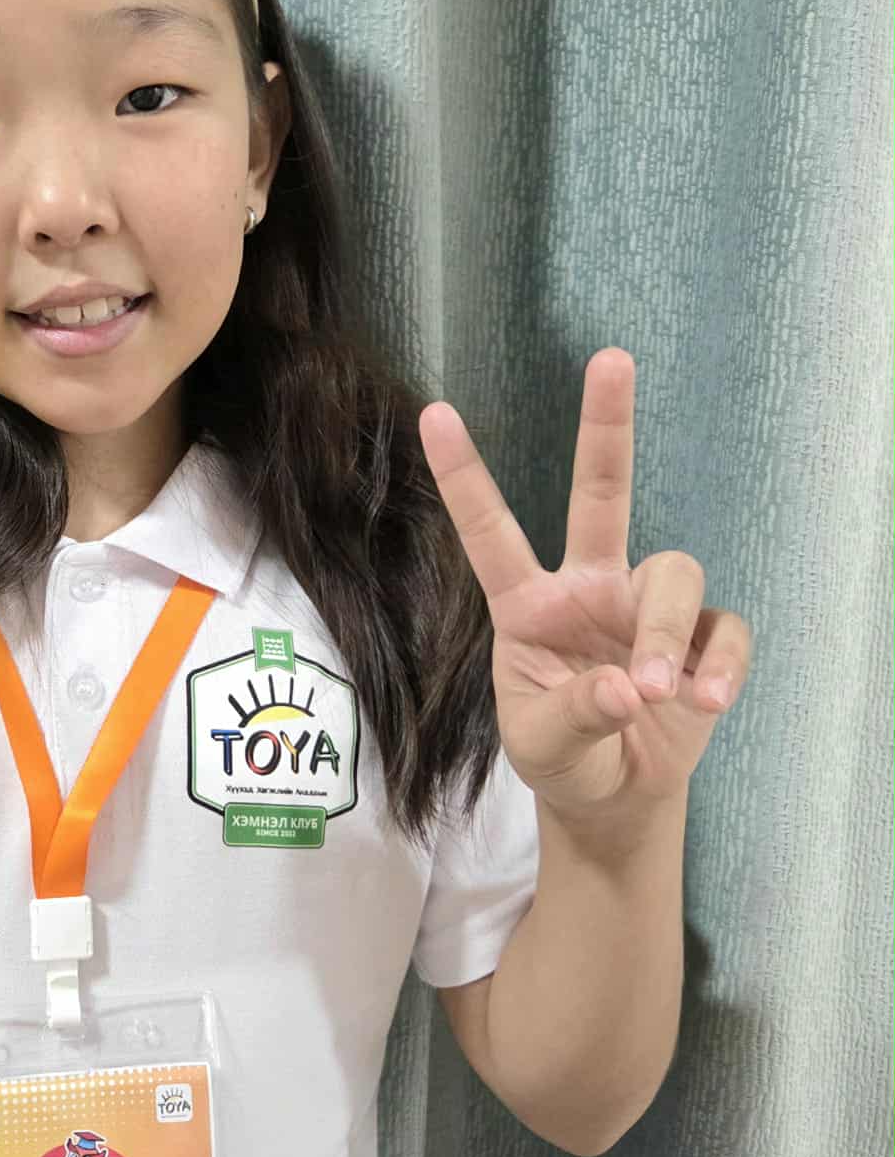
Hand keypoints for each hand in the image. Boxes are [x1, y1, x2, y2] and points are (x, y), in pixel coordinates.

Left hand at [418, 347, 751, 830]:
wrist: (614, 798)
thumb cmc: (563, 757)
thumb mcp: (543, 746)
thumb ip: (575, 717)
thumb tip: (629, 688)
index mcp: (527, 605)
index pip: (490, 531)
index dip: (464, 475)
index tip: (433, 413)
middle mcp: (588, 587)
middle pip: (602, 492)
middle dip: (605, 424)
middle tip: (610, 358)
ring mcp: (645, 607)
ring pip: (672, 574)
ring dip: (665, 633)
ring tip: (654, 692)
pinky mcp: (701, 638)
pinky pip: (722, 629)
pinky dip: (719, 664)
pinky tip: (705, 701)